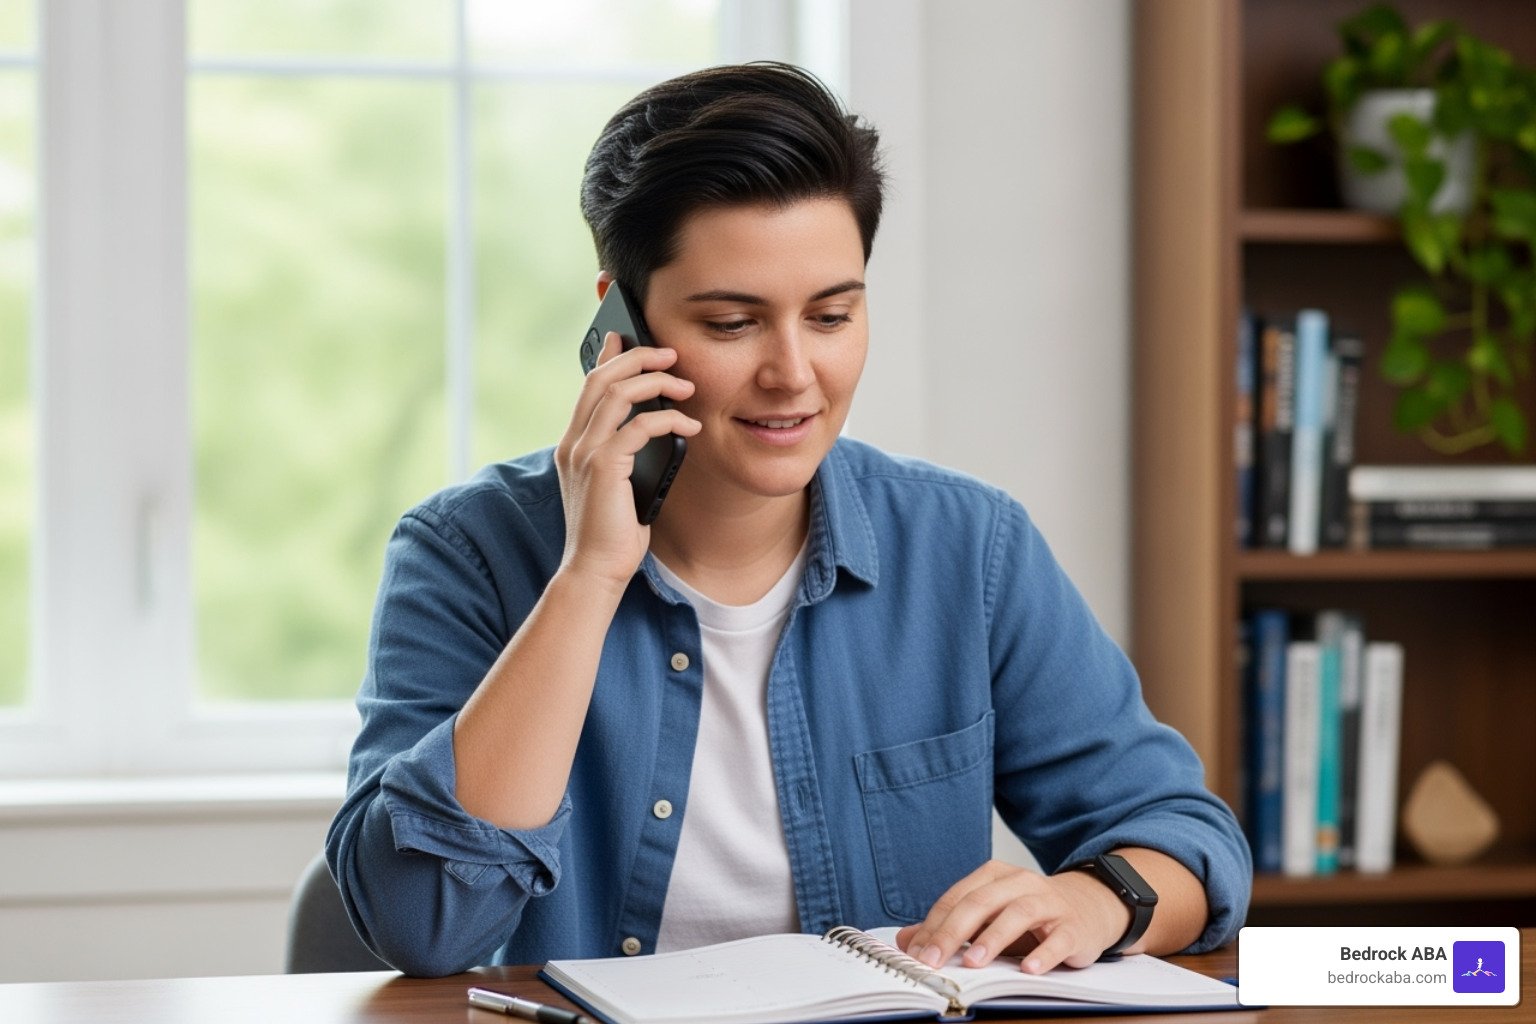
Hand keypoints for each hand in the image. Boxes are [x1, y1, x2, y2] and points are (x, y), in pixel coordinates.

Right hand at [554, 331, 699, 588]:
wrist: (595, 571)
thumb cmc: (611, 535)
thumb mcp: (617, 486)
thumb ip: (623, 456)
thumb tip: (654, 429)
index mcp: (573, 445)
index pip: (588, 387)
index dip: (607, 357)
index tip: (626, 338)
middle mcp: (573, 443)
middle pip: (601, 379)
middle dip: (637, 358)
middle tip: (670, 353)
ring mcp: (585, 453)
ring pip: (618, 394)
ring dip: (656, 382)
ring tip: (686, 385)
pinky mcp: (604, 467)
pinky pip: (638, 426)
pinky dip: (669, 419)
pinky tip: (689, 425)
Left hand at [895, 860, 1131, 974]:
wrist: (1088, 907)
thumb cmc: (1030, 915)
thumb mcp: (987, 916)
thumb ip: (948, 927)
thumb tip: (907, 942)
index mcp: (994, 877)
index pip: (957, 898)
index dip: (934, 926)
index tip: (916, 953)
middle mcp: (1020, 883)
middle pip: (981, 902)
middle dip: (953, 932)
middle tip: (934, 959)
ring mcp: (1048, 903)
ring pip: (1018, 914)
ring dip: (993, 938)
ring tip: (974, 962)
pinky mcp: (1073, 927)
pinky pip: (1057, 940)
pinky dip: (1042, 954)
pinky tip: (1027, 970)